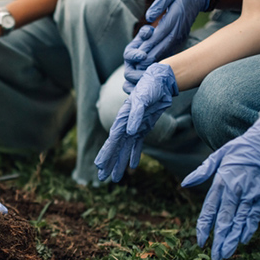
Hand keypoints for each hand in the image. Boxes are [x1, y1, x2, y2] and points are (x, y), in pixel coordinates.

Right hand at [96, 63, 177, 181]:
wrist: (160, 81)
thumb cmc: (149, 87)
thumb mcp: (143, 99)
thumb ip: (135, 115)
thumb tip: (129, 132)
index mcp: (123, 119)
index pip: (113, 140)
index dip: (107, 153)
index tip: (100, 166)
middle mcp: (126, 125)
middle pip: (116, 148)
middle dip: (110, 163)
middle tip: (102, 178)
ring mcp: (134, 127)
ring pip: (125, 149)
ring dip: (120, 163)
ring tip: (115, 178)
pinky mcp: (143, 127)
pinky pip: (137, 144)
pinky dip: (134, 154)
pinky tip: (133, 165)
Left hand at [122, 0, 211, 91]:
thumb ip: (159, 4)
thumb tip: (148, 17)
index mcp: (174, 20)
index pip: (158, 36)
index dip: (148, 47)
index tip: (137, 55)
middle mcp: (178, 30)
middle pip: (162, 48)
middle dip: (149, 58)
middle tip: (137, 67)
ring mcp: (181, 35)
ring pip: (167, 52)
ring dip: (155, 60)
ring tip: (142, 68)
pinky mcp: (181, 37)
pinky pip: (171, 50)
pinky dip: (162, 57)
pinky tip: (153, 63)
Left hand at [181, 105, 259, 259]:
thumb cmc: (242, 149)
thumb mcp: (218, 155)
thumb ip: (202, 171)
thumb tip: (184, 183)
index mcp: (221, 181)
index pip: (210, 209)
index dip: (204, 227)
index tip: (200, 242)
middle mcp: (235, 190)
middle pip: (225, 220)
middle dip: (219, 240)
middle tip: (215, 257)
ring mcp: (251, 194)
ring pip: (240, 221)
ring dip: (233, 239)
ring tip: (227, 254)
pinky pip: (256, 215)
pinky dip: (250, 228)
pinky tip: (244, 240)